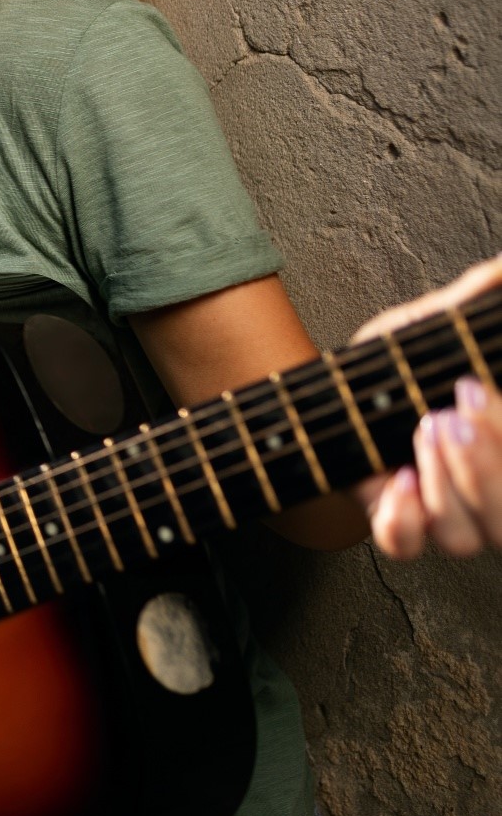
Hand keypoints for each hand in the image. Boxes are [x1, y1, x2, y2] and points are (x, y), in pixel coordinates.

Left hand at [349, 254, 501, 558]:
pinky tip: (397, 482)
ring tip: (422, 430)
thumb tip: (501, 270)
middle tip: (449, 416)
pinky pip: (407, 546)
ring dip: (449, 487)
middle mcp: (486, 489)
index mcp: (498, 445)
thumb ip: (473, 305)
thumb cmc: (395, 362)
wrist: (330, 389)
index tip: (477, 390)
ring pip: (468, 537)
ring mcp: (443, 512)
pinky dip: (403, 522)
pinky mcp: (395, 520)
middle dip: (488, 470)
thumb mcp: (435, 329)